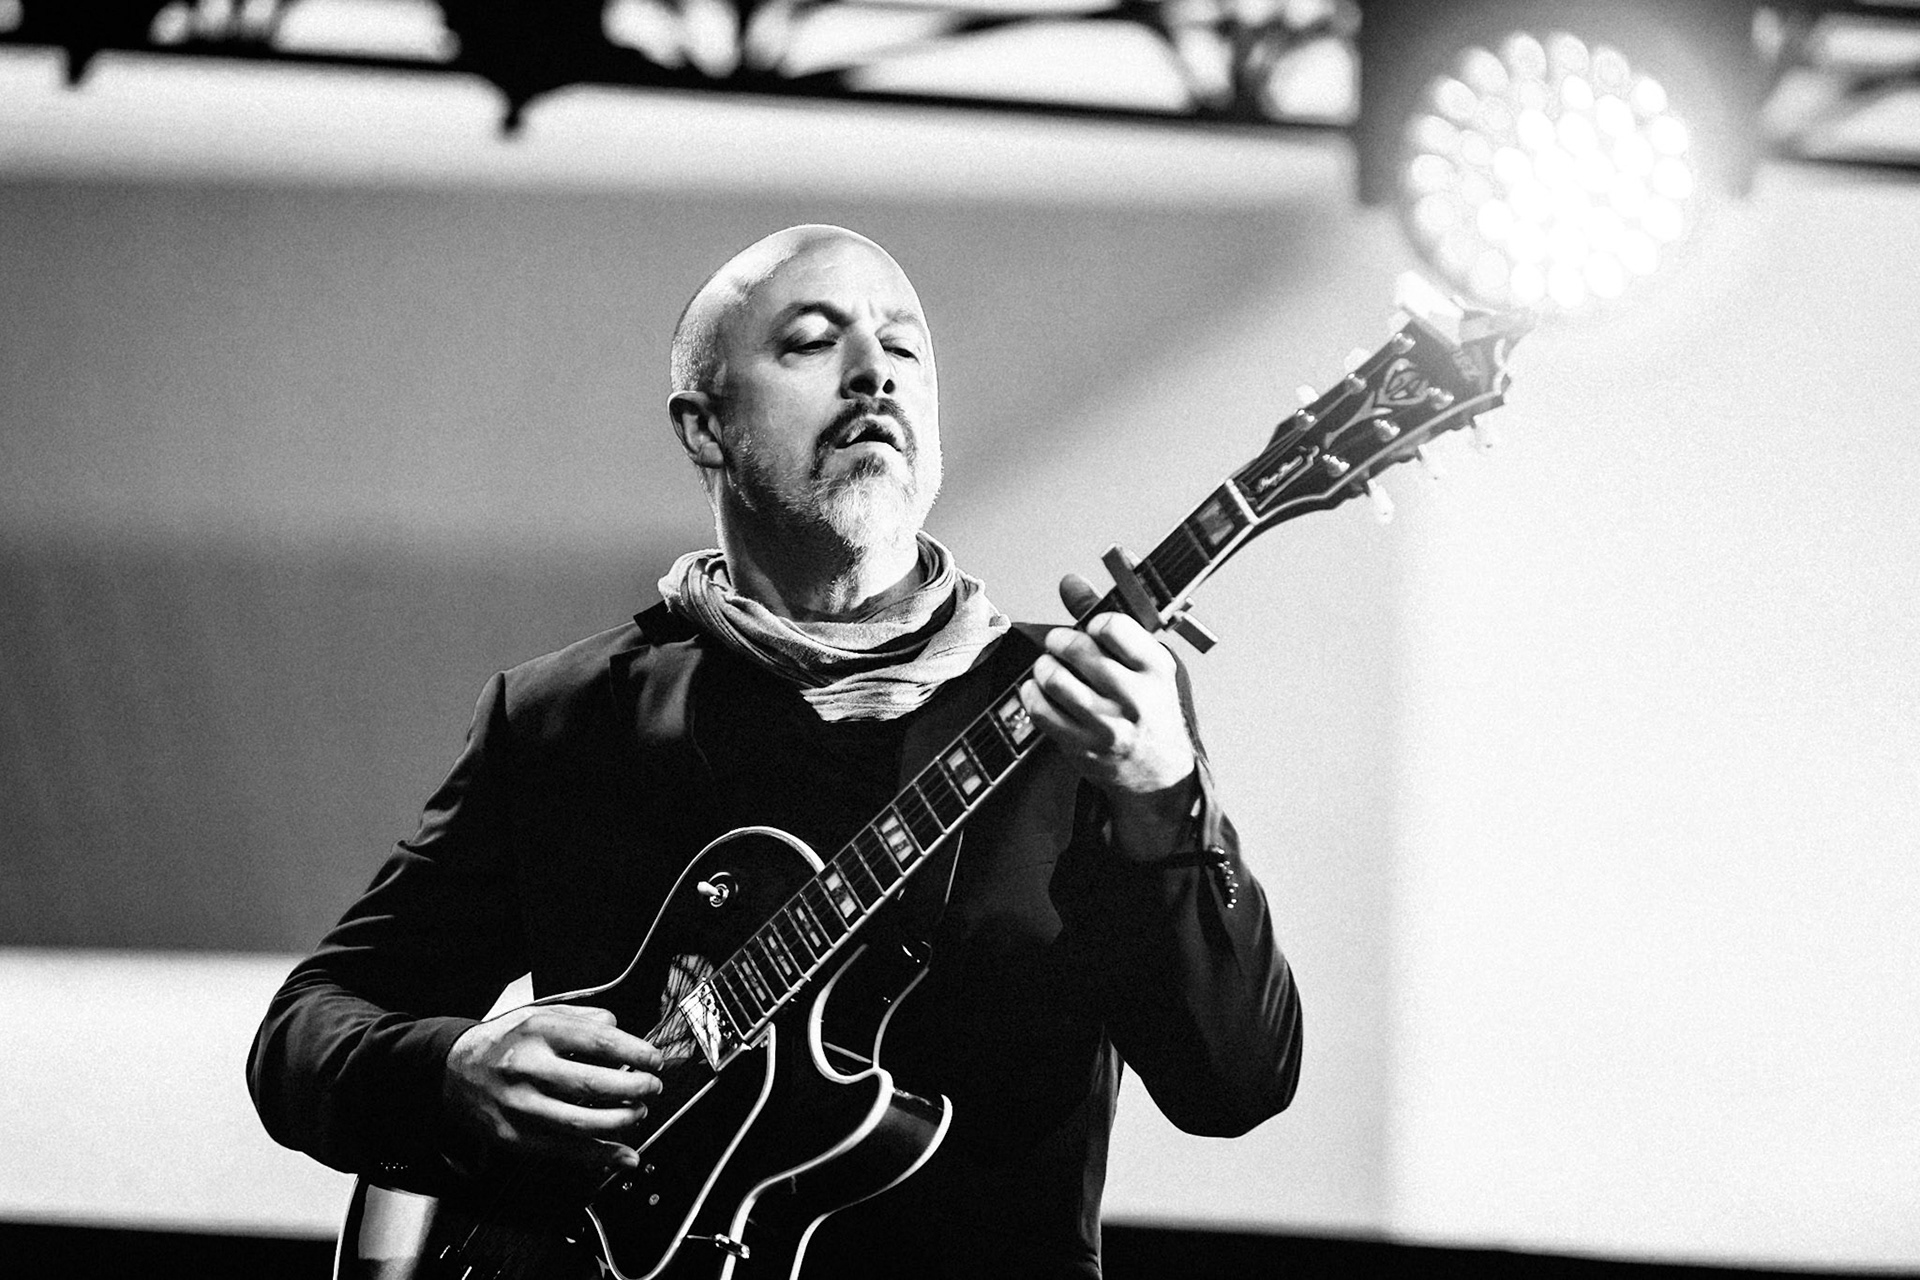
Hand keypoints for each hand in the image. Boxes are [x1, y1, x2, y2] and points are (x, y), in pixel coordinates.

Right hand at [441, 1003, 662, 1172]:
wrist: (451, 1070)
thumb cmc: (503, 1042)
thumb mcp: (539, 1013)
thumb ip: (583, 1018)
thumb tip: (622, 1032)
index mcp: (537, 1031)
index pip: (598, 1041)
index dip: (635, 1052)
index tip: (655, 1060)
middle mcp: (527, 1067)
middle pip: (593, 1083)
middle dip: (634, 1088)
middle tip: (652, 1088)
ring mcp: (519, 1105)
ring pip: (581, 1122)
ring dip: (621, 1122)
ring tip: (639, 1112)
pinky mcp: (514, 1136)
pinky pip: (564, 1151)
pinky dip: (599, 1156)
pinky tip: (623, 1155)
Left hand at [1019, 574, 1197, 860]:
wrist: (1159, 773)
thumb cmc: (1151, 707)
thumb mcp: (1147, 664)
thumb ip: (1110, 620)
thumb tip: (1070, 581)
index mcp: (1156, 669)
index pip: (1112, 626)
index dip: (1095, 623)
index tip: (1094, 631)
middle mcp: (1134, 698)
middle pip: (1077, 650)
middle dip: (1059, 641)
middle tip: (1060, 644)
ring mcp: (1107, 726)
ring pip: (1054, 679)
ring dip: (1044, 666)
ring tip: (1050, 667)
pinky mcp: (1082, 748)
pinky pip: (1040, 711)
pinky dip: (1032, 694)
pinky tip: (1041, 691)